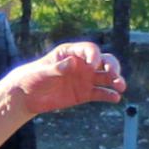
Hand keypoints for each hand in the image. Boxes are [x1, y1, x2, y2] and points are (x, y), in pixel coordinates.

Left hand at [8, 41, 124, 115]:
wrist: (26, 96)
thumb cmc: (31, 78)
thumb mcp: (42, 72)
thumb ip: (57, 68)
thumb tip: (73, 62)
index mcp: (70, 53)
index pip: (89, 50)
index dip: (94, 55)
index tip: (93, 65)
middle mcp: (81, 64)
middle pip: (103, 61)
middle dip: (112, 66)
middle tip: (114, 74)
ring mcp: (84, 79)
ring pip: (105, 77)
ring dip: (115, 80)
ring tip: (121, 86)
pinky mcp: (84, 93)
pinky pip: (100, 93)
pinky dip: (109, 95)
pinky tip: (116, 98)